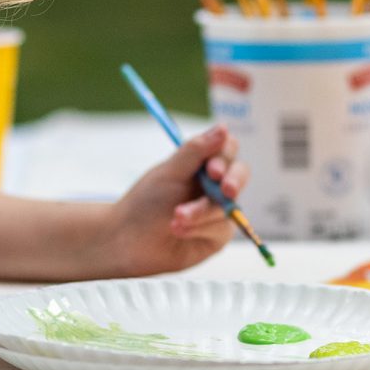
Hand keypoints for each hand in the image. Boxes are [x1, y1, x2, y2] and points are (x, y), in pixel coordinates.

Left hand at [96, 125, 251, 277]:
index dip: (224, 157)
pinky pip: (222, 228)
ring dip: (201, 211)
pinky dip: (199, 228)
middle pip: (240, 174)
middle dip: (234, 181)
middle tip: (226, 190)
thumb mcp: (169, 173)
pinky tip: (178, 230)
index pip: (226, 149)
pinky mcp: (217, 235)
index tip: (212, 170)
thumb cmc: (145, 203)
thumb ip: (196, 151)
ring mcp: (217, 210)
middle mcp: (213, 185)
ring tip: (176, 218)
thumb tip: (223, 128)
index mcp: (201, 164)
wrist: (129, 242)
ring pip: (228, 205)